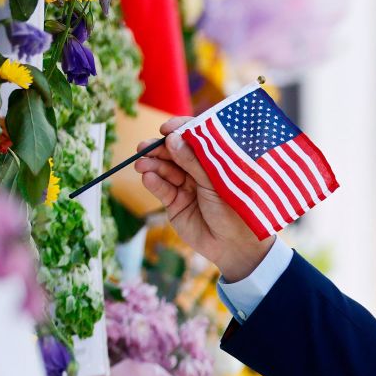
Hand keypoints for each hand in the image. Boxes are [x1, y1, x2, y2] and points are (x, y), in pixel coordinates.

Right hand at [133, 118, 273, 282]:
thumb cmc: (234, 211)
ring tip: (141, 164)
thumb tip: (172, 139)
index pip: (194, 138)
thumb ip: (193, 162)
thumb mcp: (215, 183)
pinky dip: (153, 182)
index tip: (166, 129)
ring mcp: (186, 186)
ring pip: (165, 169)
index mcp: (214, 161)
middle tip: (145, 147)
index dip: (179, 131)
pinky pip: (162, 188)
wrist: (233, 246)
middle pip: (174, 152)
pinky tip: (148, 177)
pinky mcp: (175, 203)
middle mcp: (199, 171)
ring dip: (152, 164)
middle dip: (159, 148)